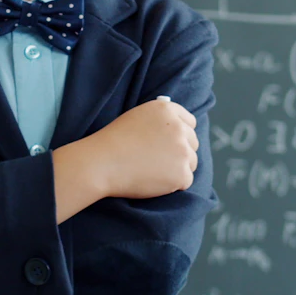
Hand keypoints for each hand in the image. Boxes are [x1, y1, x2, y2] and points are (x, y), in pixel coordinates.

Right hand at [59, 95, 197, 204]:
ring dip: (178, 168)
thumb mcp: (138, 117)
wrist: (102, 163)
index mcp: (167, 110)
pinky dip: (173, 184)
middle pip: (193, 143)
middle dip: (180, 152)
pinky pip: (186, 180)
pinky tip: (153, 181)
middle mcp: (179, 128)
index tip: (171, 144)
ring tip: (153, 171)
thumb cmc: (114, 141)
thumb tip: (179, 129)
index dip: (181, 134)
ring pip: (191, 162)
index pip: (190, 122)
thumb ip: (160, 120)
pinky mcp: (182, 174)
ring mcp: (182, 151)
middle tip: (159, 161)